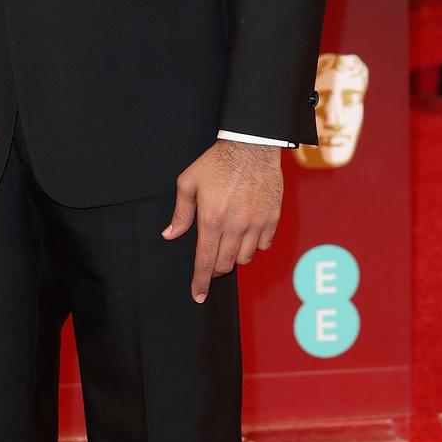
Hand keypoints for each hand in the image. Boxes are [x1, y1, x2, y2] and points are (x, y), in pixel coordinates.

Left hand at [161, 138, 283, 302]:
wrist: (251, 145)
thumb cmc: (217, 162)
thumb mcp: (189, 183)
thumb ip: (180, 213)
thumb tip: (170, 235)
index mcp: (211, 220)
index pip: (204, 261)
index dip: (200, 282)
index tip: (198, 295)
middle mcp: (235, 226)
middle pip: (226, 264)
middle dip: (216, 270)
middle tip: (212, 263)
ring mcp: (256, 223)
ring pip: (246, 258)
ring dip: (235, 257)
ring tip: (229, 243)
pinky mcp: (272, 218)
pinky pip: (264, 245)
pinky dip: (255, 245)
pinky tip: (247, 234)